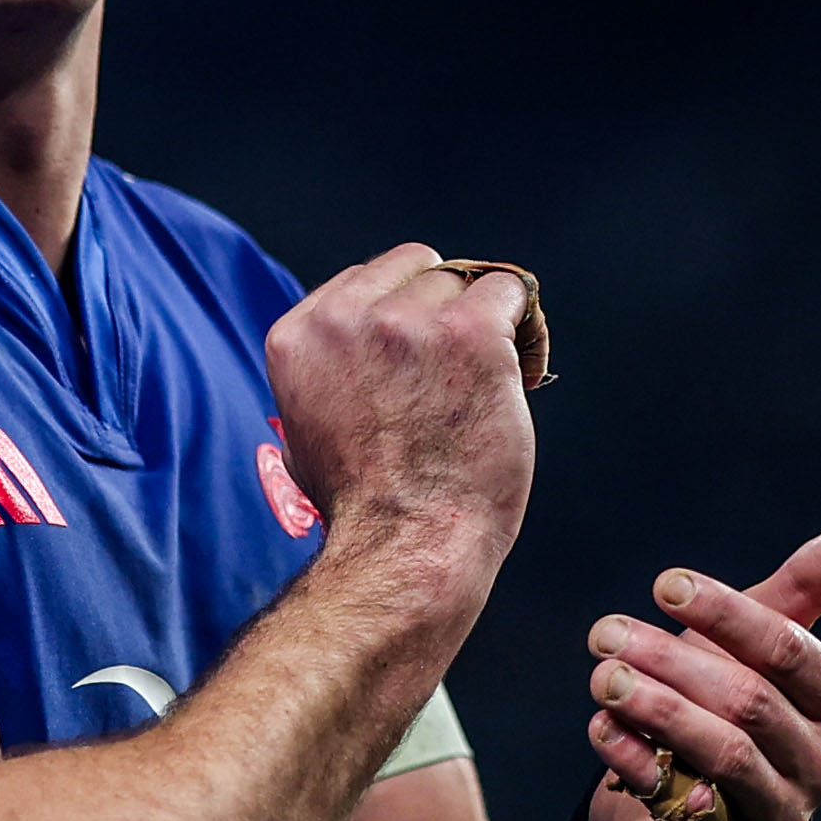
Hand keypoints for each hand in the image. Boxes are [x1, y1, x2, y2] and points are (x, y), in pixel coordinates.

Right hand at [264, 244, 538, 575]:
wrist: (405, 546)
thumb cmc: (365, 508)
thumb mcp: (306, 430)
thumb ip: (325, 375)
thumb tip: (346, 357)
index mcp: (298, 335)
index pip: (366, 279)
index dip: (401, 313)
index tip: (419, 361)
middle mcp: (345, 318)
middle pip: (416, 273)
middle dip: (439, 313)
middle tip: (456, 373)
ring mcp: (408, 322)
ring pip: (464, 284)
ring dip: (482, 325)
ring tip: (489, 384)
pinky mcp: (469, 333)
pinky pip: (511, 292)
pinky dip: (522, 326)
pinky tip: (520, 371)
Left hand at [580, 524, 820, 820]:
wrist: (659, 794)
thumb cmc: (714, 701)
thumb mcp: (750, 643)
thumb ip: (801, 591)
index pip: (791, 652)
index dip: (728, 614)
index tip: (665, 584)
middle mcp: (820, 769)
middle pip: (752, 704)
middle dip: (673, 662)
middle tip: (605, 633)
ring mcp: (779, 820)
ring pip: (722, 755)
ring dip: (655, 710)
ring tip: (602, 677)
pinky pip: (685, 809)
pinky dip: (638, 764)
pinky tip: (601, 729)